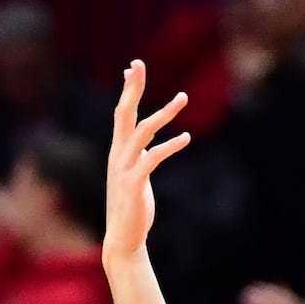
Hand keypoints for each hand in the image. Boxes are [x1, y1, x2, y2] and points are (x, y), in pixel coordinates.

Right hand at [103, 62, 191, 268]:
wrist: (123, 239)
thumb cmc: (132, 207)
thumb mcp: (134, 173)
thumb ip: (139, 152)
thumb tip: (148, 135)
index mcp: (118, 152)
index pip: (121, 113)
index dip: (127, 90)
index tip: (133, 68)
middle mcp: (118, 156)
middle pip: (124, 114)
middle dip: (132, 88)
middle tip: (139, 64)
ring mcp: (124, 169)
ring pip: (141, 132)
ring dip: (163, 113)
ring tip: (183, 97)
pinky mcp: (134, 184)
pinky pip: (152, 158)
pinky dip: (169, 145)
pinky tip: (186, 138)